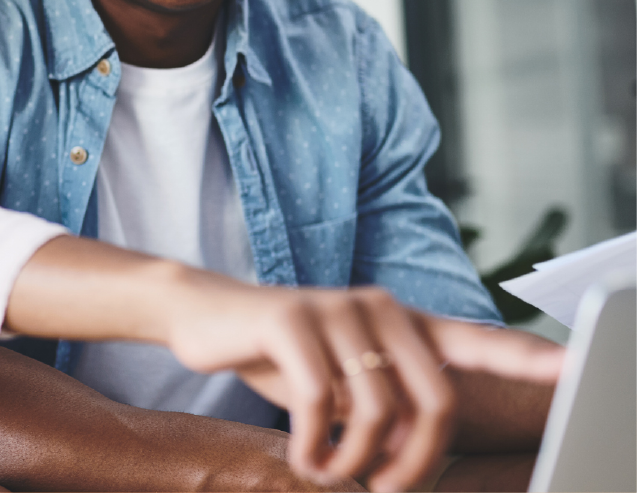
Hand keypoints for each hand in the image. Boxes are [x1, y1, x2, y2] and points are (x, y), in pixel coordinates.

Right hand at [5, 237, 563, 492]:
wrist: (203, 316)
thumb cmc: (279, 356)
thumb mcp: (340, 380)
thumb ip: (385, 403)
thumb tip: (413, 460)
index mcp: (402, 322)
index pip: (479, 341)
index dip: (530, 357)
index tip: (577, 369)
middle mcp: (380, 307)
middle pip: (435, 399)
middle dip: (415, 462)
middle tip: (384, 489)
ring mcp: (335, 308)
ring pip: (378, 407)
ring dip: (356, 460)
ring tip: (329, 473)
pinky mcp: (290, 318)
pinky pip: (321, 399)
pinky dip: (314, 443)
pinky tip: (301, 453)